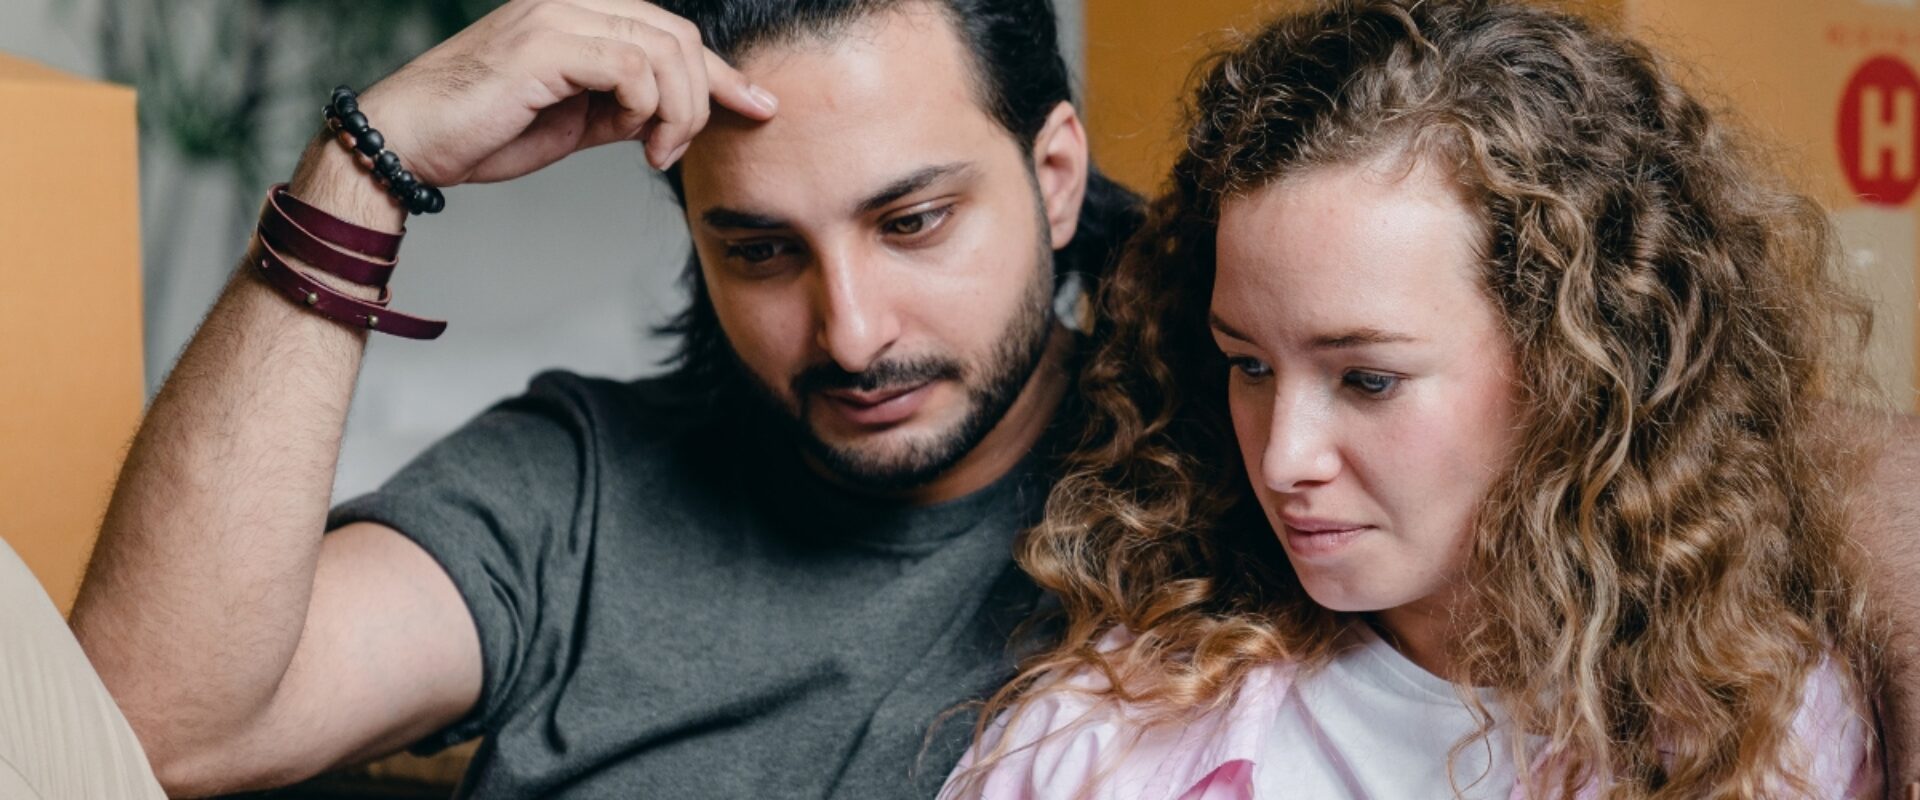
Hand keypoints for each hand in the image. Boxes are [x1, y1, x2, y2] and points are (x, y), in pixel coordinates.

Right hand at [349, 0, 776, 186]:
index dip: (721, 72)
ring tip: (655, 153)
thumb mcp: (575, 118)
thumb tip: (672, 115)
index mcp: (579, 10)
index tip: (759, 107)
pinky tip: (635, 143)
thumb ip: (624, 106)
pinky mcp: (547, 44)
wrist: (411, 143)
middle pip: (679, 36)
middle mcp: (571, 0)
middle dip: (705, 98)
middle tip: (678, 150)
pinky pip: (635, 69)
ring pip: (665, 52)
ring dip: (678, 113)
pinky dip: (648, 111)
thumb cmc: (485, 130)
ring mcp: (558, 16)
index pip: (671, 30)